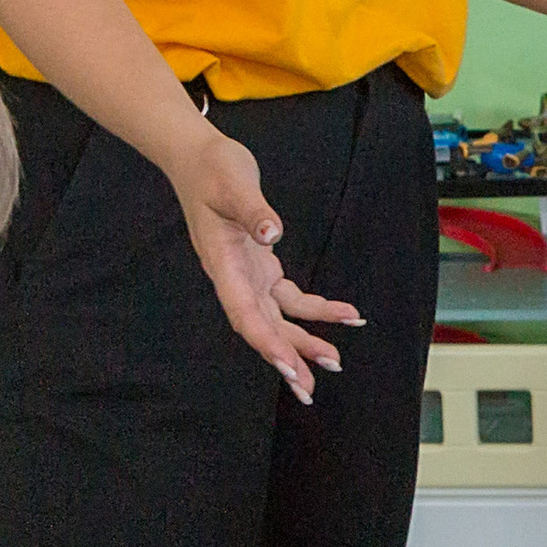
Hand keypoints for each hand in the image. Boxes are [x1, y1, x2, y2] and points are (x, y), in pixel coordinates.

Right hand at [168, 128, 361, 403]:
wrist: (199, 157)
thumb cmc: (212, 169)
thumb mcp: (233, 184)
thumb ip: (252, 210)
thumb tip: (271, 232)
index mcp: (223, 265)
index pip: (245, 314)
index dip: (267, 344)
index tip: (289, 368)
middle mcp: (234, 277)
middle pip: (262, 328)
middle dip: (287, 358)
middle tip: (309, 389)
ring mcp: (247, 274)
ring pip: (278, 319)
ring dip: (304, 341)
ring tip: (333, 363)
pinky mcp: (261, 265)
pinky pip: (291, 297)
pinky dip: (317, 308)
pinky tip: (347, 316)